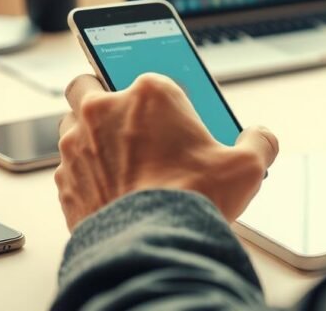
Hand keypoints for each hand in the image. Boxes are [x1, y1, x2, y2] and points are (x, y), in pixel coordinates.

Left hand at [54, 73, 277, 229]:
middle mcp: (104, 110)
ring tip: (118, 158)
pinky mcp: (64, 181)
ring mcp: (77, 146)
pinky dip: (86, 175)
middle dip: (106, 97)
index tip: (175, 118)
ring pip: (72, 126)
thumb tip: (261, 138)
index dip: (165, 100)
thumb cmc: (195, 198)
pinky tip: (109, 191)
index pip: (152, 79)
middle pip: (89, 84)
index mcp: (149, 93)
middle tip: (129, 120)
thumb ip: (259, 142)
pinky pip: (69, 168)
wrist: (152, 246)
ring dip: (90, 135)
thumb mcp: (246, 166)